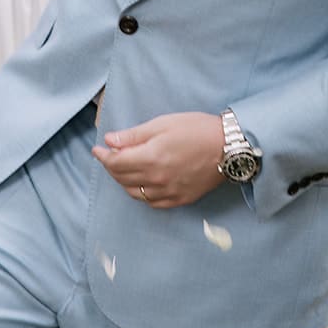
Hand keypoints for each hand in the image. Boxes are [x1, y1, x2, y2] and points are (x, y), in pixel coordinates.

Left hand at [92, 111, 225, 207]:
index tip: (97, 149)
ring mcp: (168, 193)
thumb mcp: (163, 124)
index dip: (103, 156)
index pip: (115, 163)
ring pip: (135, 193)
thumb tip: (110, 141)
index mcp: (150, 158)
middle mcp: (156, 180)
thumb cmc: (197, 129)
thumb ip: (134, 135)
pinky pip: (152, 203)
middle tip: (109, 155)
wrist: (229, 147)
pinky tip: (143, 184)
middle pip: (122, 178)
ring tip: (124, 168)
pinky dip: (142, 194)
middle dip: (111, 166)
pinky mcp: (179, 200)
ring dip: (123, 181)